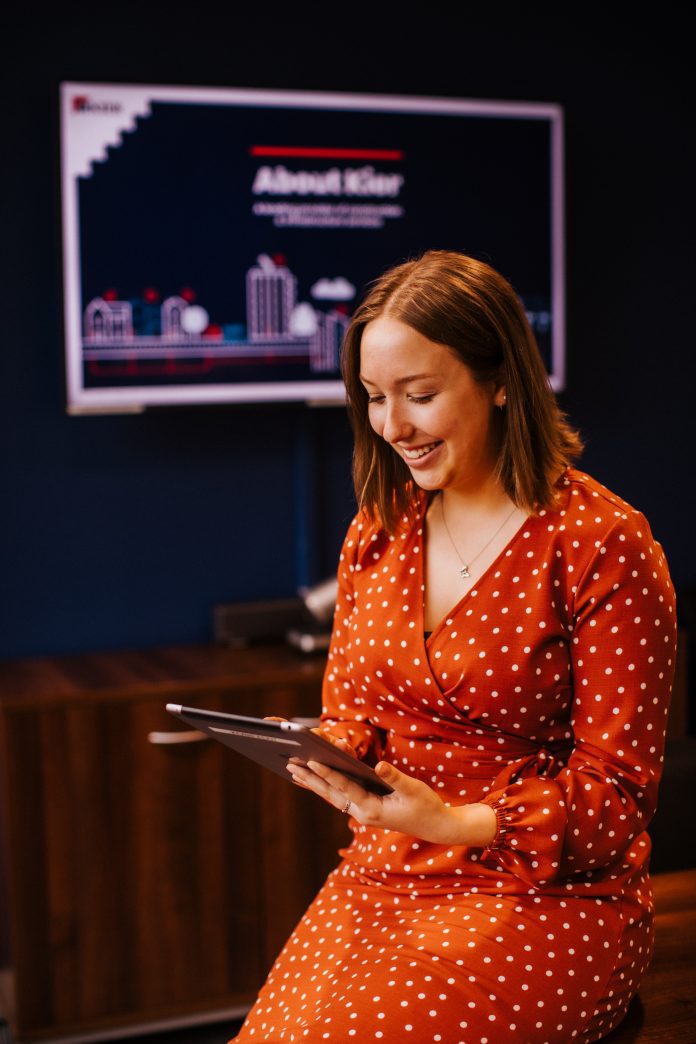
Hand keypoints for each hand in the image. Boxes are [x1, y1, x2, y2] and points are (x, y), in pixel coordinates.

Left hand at [286, 758, 496, 847]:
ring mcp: (363, 812)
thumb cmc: (426, 805)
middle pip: (332, 794)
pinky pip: (341, 796)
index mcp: (372, 810)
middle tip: (291, 766)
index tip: (312, 762)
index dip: (328, 774)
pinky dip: (327, 786)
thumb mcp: (413, 789)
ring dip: (315, 783)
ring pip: (333, 796)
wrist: (434, 825)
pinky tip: (316, 778)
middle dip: (311, 779)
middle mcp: (363, 813)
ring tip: (295, 771)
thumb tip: (379, 766)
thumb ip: (395, 778)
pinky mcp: (365, 808)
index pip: (345, 788)